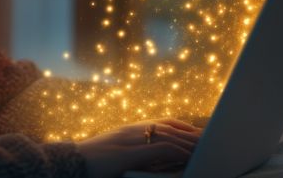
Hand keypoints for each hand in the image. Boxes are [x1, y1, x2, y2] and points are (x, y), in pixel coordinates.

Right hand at [76, 118, 201, 177]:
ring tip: (206, 146)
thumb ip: (134, 150)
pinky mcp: (129, 153)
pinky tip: (188, 156)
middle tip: (211, 137)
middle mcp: (133, 130)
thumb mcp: (117, 152)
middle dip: (191, 132)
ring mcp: (131, 140)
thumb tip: (152, 158)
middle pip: (170, 127)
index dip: (183, 127)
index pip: (163, 122)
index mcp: (131, 129)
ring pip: (168, 136)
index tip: (198, 132)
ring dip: (189, 141)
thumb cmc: (93, 160)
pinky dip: (176, 150)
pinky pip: (159, 149)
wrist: (71, 161)